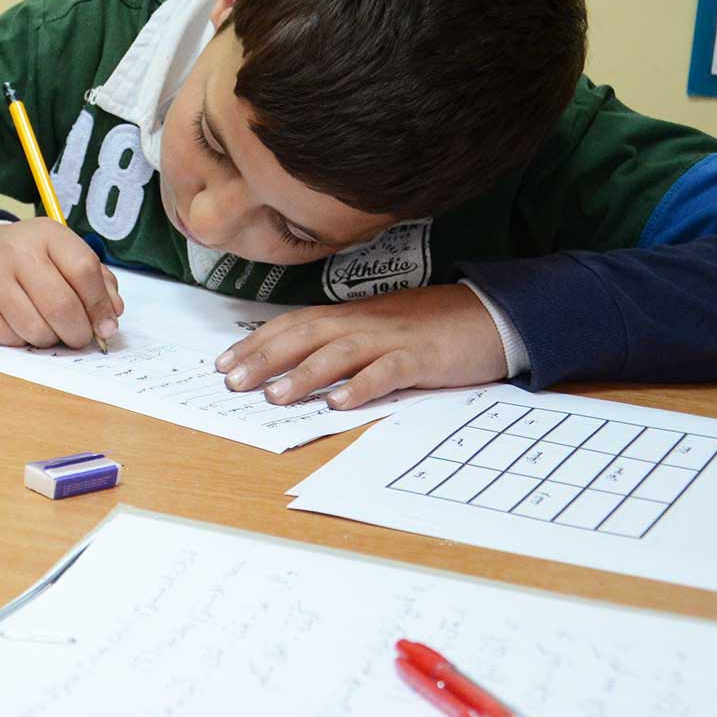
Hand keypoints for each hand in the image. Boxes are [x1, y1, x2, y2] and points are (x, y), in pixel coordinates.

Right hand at [0, 219, 122, 350]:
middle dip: (79, 332)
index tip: (107, 326)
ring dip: (52, 340)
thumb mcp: (62, 254)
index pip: (84, 270)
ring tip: (49, 329)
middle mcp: (17, 253)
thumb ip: (96, 281)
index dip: (100, 305)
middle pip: (62, 306)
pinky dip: (25, 341)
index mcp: (47, 234)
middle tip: (80, 337)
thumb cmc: (27, 259)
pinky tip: (21, 325)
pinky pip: (12, 340)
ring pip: (38, 330)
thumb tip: (111, 316)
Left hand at [215, 284, 505, 408]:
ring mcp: (392, 338)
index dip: (257, 343)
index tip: (224, 363)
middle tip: (232, 381)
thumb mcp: (379, 327)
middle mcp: (364, 322)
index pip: (293, 325)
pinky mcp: (422, 357)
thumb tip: (299, 361)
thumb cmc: (432, 324)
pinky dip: (363, 385)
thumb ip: (343, 339)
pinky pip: (389, 371)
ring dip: (304, 374)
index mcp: (351, 315)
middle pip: (305, 335)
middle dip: (265, 358)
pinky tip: (340, 403)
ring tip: (274, 395)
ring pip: (339, 352)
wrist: (492, 314)